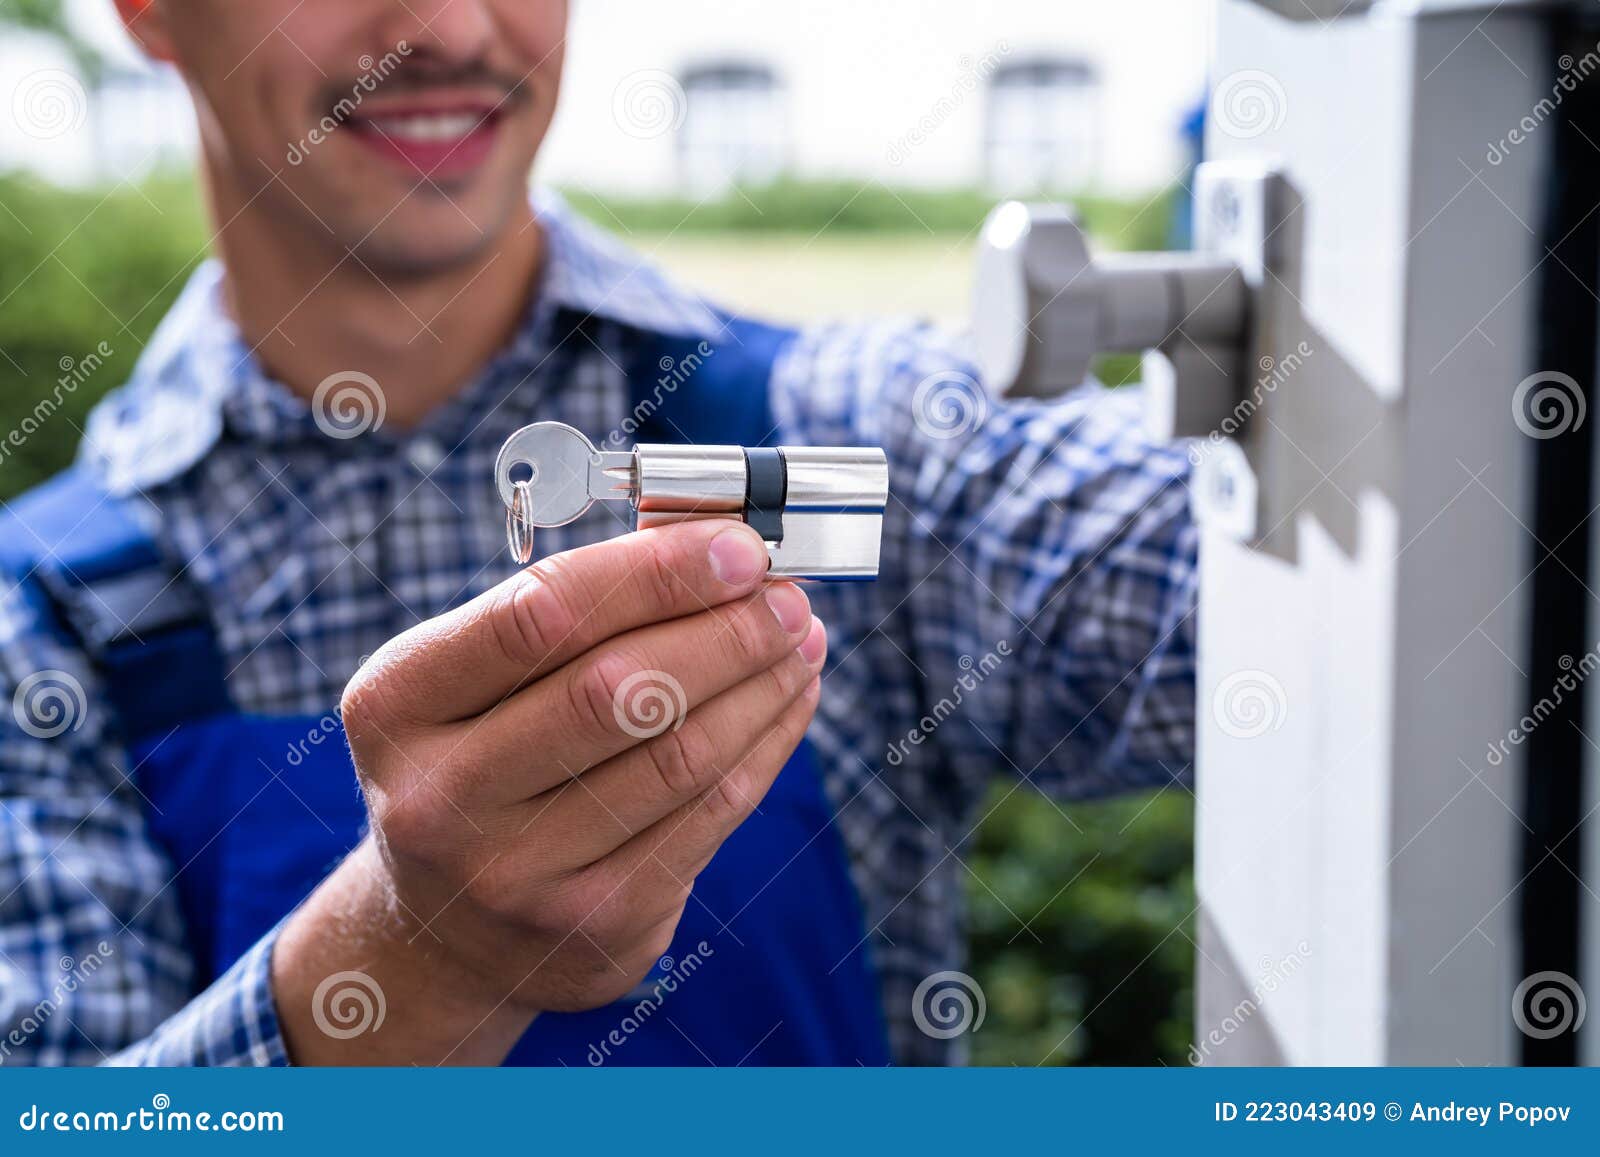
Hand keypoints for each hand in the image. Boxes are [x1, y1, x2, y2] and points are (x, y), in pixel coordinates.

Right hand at [272, 520, 823, 1063]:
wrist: (443, 934)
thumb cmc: (476, 762)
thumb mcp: (471, 679)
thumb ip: (572, 608)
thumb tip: (710, 538)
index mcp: (396, 704)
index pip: (540, 615)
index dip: (655, 573)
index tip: (736, 545)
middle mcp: (440, 798)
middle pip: (617, 693)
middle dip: (725, 631)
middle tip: (786, 596)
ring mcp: (517, 874)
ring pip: (678, 758)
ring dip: (760, 685)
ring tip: (800, 639)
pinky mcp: (597, 925)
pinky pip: (710, 817)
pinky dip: (766, 744)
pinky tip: (789, 700)